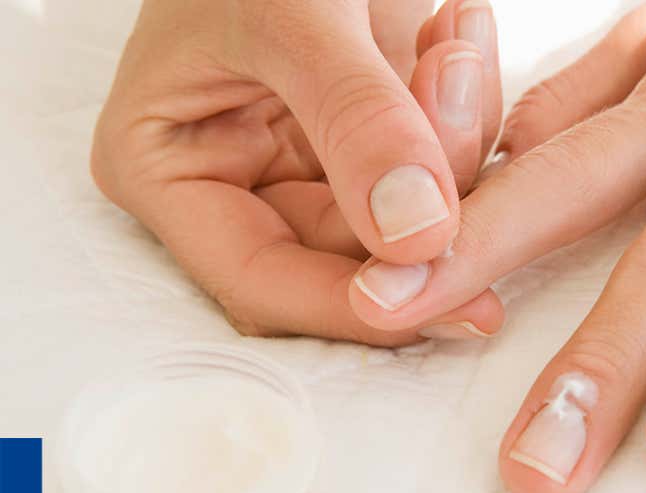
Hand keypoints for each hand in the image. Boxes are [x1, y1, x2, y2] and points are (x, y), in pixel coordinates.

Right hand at [91, 0, 503, 344]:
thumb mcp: (288, 11)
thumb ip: (353, 118)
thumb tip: (418, 237)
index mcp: (173, 168)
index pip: (261, 280)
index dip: (358, 306)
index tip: (459, 304)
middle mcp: (242, 177)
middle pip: (352, 253)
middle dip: (428, 194)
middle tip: (459, 87)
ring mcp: (314, 155)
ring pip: (410, 212)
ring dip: (457, 135)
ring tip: (456, 38)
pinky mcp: (376, 128)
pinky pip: (439, 157)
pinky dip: (467, 104)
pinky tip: (460, 31)